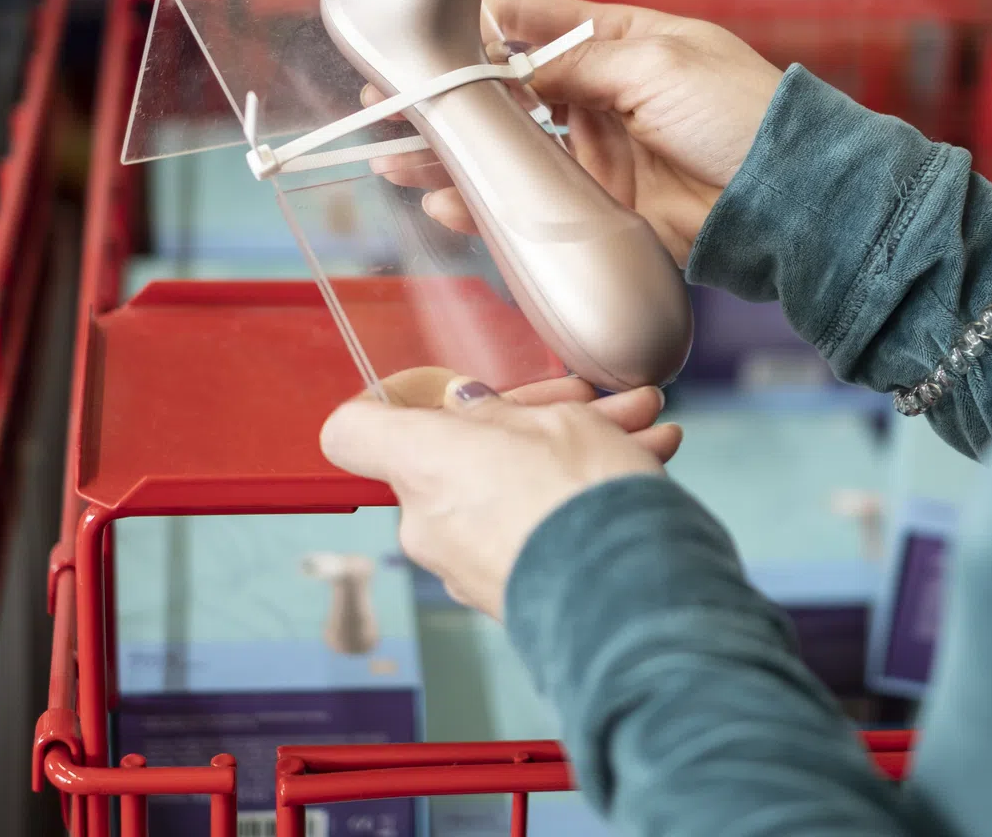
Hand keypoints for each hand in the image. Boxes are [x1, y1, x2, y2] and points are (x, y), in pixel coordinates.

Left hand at [321, 368, 682, 618]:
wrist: (632, 601)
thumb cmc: (586, 501)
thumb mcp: (557, 421)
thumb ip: (503, 410)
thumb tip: (472, 408)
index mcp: (422, 463)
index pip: (352, 430)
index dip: (389, 401)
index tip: (434, 391)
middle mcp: (426, 522)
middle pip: (455, 454)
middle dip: (526, 423)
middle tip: (588, 404)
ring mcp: (461, 566)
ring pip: (501, 491)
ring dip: (560, 460)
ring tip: (639, 437)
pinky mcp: (500, 595)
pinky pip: (520, 531)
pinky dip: (561, 504)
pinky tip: (633, 477)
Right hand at [370, 0, 784, 263]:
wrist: (790, 201)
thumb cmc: (740, 114)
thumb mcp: (656, 65)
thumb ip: (576, 63)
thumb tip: (510, 64)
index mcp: (622, 40)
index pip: (530, 25)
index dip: (472, 30)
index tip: (418, 36)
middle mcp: (605, 93)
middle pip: (508, 94)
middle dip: (449, 102)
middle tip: (388, 108)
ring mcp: (602, 152)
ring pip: (512, 151)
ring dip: (457, 157)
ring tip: (398, 160)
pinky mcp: (606, 206)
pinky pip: (536, 203)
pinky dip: (491, 206)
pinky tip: (450, 205)